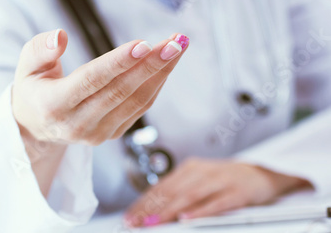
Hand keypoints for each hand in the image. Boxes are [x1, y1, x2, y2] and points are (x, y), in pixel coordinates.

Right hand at [12, 29, 187, 196]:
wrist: (36, 127)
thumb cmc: (34, 89)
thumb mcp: (25, 66)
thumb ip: (39, 49)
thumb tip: (61, 35)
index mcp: (53, 105)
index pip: (90, 81)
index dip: (117, 63)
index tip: (144, 44)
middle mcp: (77, 124)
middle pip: (120, 91)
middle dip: (151, 64)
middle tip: (175, 41)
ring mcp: (96, 133)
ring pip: (136, 101)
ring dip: (160, 73)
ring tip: (178, 46)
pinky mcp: (111, 134)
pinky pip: (139, 108)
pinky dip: (156, 85)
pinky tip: (165, 64)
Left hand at [124, 158, 310, 227]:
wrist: (260, 173)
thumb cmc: (224, 181)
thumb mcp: (199, 182)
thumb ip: (178, 193)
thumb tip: (151, 210)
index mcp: (189, 168)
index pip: (160, 187)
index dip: (143, 202)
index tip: (129, 217)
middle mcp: (201, 171)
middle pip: (171, 191)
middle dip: (150, 208)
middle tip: (136, 222)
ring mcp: (220, 180)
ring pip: (189, 196)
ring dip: (169, 211)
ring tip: (154, 222)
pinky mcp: (237, 192)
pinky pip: (216, 203)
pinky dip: (200, 211)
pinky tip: (187, 219)